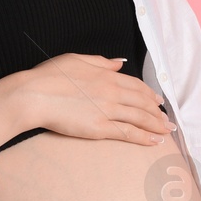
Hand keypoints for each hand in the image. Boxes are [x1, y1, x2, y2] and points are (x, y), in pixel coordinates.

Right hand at [17, 53, 172, 144]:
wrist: (33, 95)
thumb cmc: (48, 76)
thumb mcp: (76, 59)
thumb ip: (101, 62)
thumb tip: (119, 62)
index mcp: (106, 75)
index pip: (136, 85)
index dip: (149, 94)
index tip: (158, 100)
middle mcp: (111, 92)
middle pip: (142, 102)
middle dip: (158, 112)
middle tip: (167, 119)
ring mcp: (107, 110)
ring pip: (140, 118)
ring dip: (156, 125)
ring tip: (167, 131)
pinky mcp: (99, 128)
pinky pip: (128, 133)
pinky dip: (144, 138)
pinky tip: (154, 142)